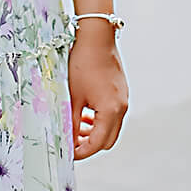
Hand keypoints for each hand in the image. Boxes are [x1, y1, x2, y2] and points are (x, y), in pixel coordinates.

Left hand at [67, 28, 128, 157]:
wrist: (96, 36)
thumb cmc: (82, 63)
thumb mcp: (73, 96)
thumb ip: (72, 121)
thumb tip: (67, 141)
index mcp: (111, 111)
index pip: (97, 143)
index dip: (81, 152)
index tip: (68, 154)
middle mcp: (122, 107)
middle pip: (107, 140)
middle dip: (89, 144)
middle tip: (71, 143)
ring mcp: (123, 99)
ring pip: (111, 127)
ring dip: (95, 132)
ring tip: (76, 128)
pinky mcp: (121, 91)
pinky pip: (112, 114)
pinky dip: (100, 119)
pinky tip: (85, 114)